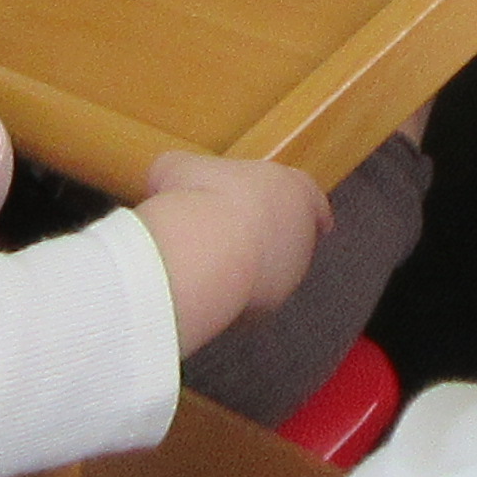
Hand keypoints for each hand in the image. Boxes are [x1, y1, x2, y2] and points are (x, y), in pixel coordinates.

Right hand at [135, 150, 329, 347]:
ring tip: (211, 265)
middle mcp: (302, 233)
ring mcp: (289, 274)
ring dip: (249, 271)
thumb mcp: (178, 167)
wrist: (203, 252)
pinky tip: (204, 291)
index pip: (312, 199)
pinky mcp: (266, 309)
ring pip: (273, 274)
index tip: (311, 217)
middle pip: (291, 237)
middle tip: (230, 236)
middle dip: (266, 239)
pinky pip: (249, 305)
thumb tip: (164, 178)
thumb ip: (182, 171)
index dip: (306, 207)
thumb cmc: (200, 197)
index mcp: (295, 190)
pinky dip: (231, 298)